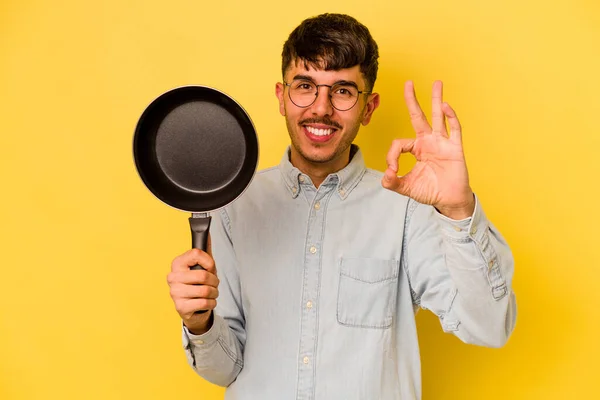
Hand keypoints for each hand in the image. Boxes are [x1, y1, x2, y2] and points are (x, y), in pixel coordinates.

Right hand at [167, 242, 219, 334]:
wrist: (192, 308)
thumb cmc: (197, 284)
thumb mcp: (202, 265)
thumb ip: (205, 248)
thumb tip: (207, 230)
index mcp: (177, 263)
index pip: (197, 253)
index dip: (209, 262)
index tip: (210, 268)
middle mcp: (173, 277)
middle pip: (203, 275)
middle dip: (214, 281)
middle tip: (213, 284)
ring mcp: (175, 293)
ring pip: (206, 291)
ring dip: (214, 293)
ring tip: (211, 293)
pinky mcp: (181, 307)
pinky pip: (205, 303)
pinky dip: (212, 303)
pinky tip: (207, 302)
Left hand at [382, 80, 474, 219]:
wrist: (449, 201)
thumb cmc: (430, 191)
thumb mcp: (407, 187)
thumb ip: (393, 182)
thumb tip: (385, 176)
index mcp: (416, 149)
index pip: (399, 143)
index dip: (392, 156)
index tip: (392, 170)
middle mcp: (428, 142)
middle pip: (418, 116)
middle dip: (412, 100)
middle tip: (408, 83)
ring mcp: (442, 143)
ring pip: (438, 117)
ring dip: (436, 99)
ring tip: (436, 83)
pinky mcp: (455, 148)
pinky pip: (454, 129)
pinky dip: (450, 117)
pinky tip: (445, 106)